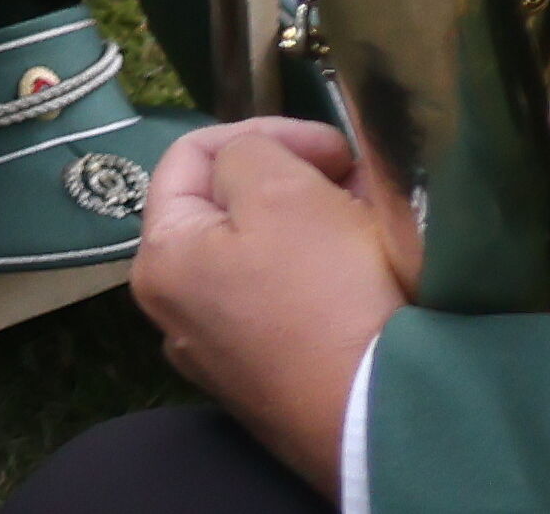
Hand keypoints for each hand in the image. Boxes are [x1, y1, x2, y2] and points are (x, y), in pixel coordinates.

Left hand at [131, 116, 413, 473]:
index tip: (330, 143)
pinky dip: (327, 272)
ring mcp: (226, 355)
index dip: (263, 131)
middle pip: (231, 209)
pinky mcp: (276, 382)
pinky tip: (371, 265)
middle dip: (295, 179)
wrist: (388, 417)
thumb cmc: (324, 293)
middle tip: (354, 178)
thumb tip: (255, 163)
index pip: (191, 156)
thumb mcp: (280, 190)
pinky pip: (293, 303)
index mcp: (161, 260)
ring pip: (269, 256)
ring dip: (318, 222)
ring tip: (371, 216)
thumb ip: (250, 152)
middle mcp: (179, 313)